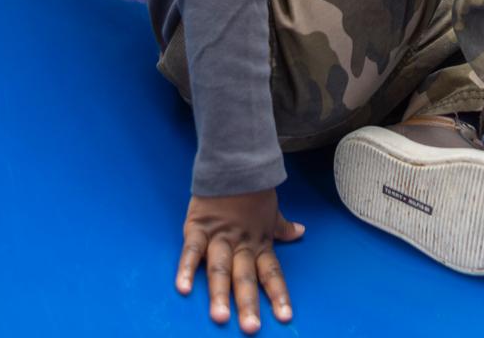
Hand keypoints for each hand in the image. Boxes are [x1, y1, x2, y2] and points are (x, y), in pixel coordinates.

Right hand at [176, 189, 304, 333]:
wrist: (232, 162)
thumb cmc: (252, 189)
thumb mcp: (271, 209)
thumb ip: (281, 226)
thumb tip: (300, 232)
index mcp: (259, 242)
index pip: (271, 272)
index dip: (278, 295)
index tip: (284, 317)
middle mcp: (240, 244)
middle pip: (245, 277)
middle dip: (248, 303)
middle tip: (250, 328)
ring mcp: (218, 237)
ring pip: (220, 269)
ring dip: (220, 293)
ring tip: (219, 316)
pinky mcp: (197, 228)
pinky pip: (191, 251)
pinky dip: (187, 268)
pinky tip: (183, 288)